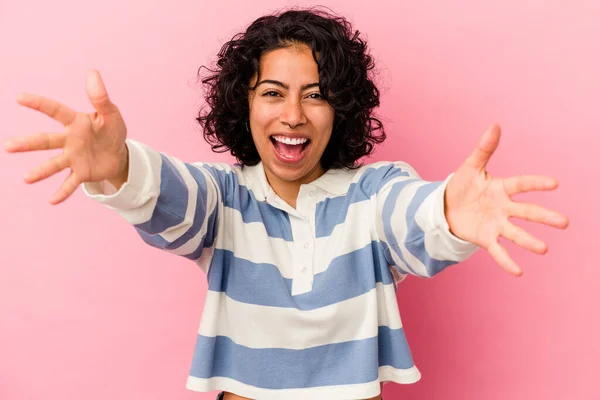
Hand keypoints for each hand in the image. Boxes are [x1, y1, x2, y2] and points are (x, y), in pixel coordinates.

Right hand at [4, 70, 127, 203]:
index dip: (39, 104)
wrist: (119, 154)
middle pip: (46, 141)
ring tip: (27, 179)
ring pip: (54, 164)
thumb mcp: (111, 114)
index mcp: (75, 122)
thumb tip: (93, 73)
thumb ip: (101, 98)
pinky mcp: (81, 173)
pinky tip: (51, 201)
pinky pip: (70, 183)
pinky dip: (62, 192)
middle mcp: (69, 140)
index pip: (55, 111)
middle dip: (28, 144)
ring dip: (41, 172)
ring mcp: (73, 158)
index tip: (19, 97)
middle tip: (8, 147)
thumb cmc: (111, 131)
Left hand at [444, 124, 568, 275]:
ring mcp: (496, 224)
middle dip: (544, 217)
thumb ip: (484, 149)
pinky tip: (518, 272)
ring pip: (515, 234)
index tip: (554, 183)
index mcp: (501, 188)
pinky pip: (498, 251)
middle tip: (565, 223)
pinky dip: (506, 261)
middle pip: (526, 212)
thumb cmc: (462, 185)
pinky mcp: (486, 239)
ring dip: (529, 241)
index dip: (535, 183)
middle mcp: (503, 208)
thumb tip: (495, 125)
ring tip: (544, 249)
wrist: (446, 207)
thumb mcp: (470, 166)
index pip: (521, 184)